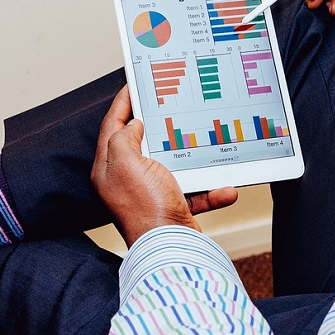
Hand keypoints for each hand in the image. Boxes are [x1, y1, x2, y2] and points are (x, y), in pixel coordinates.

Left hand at [91, 86, 238, 246]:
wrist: (170, 250)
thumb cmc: (145, 207)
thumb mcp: (126, 163)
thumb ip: (124, 138)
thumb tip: (134, 126)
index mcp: (109, 168)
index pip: (112, 126)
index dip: (123, 103)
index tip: (133, 84)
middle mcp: (126, 180)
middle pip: (141, 142)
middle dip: (158, 124)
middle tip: (169, 103)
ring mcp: (150, 193)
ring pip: (172, 164)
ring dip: (192, 158)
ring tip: (204, 140)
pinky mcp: (172, 206)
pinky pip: (194, 190)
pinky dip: (210, 189)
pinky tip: (225, 187)